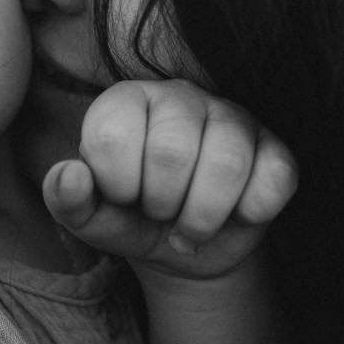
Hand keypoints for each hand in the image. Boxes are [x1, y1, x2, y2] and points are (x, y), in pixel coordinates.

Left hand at [42, 79, 296, 279]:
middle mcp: (181, 96)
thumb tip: (69, 176)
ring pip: (228, 163)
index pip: (113, 135)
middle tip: (160, 212)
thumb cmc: (133, 218)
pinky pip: (276, 176)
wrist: (187, 246)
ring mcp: (233, 117)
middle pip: (173, 151)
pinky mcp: (275, 147)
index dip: (117, 184)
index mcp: (127, 101)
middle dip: (162, 203)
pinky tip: (235, 216)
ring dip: (203, 216)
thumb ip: (67, 199)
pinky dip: (252, 211)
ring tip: (190, 226)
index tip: (123, 196)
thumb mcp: (93, 218)